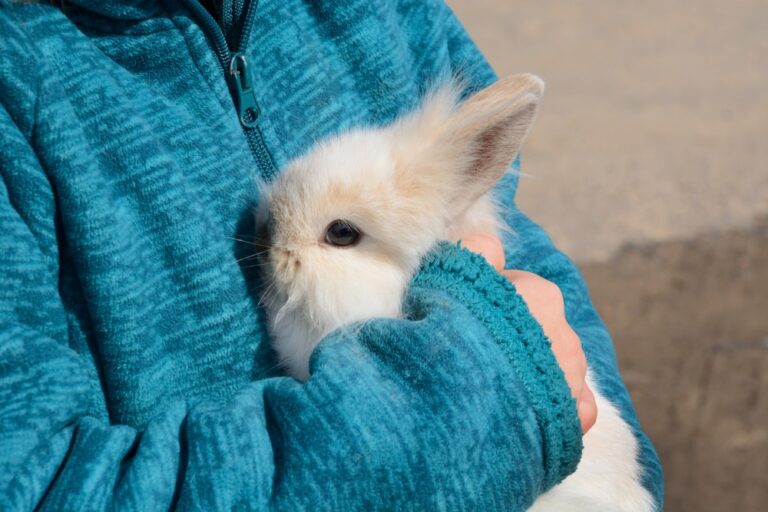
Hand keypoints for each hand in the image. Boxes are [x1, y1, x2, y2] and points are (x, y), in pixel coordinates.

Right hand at [461, 233, 597, 433]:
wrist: (464, 397)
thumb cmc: (456, 331)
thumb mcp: (454, 275)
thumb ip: (476, 250)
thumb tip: (492, 239)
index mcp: (540, 294)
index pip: (515, 286)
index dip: (485, 299)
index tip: (463, 316)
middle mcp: (563, 332)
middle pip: (536, 326)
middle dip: (511, 337)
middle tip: (475, 352)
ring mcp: (571, 376)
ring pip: (556, 364)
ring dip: (532, 371)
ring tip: (496, 384)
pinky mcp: (571, 415)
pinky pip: (574, 405)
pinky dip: (558, 405)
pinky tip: (532, 409)